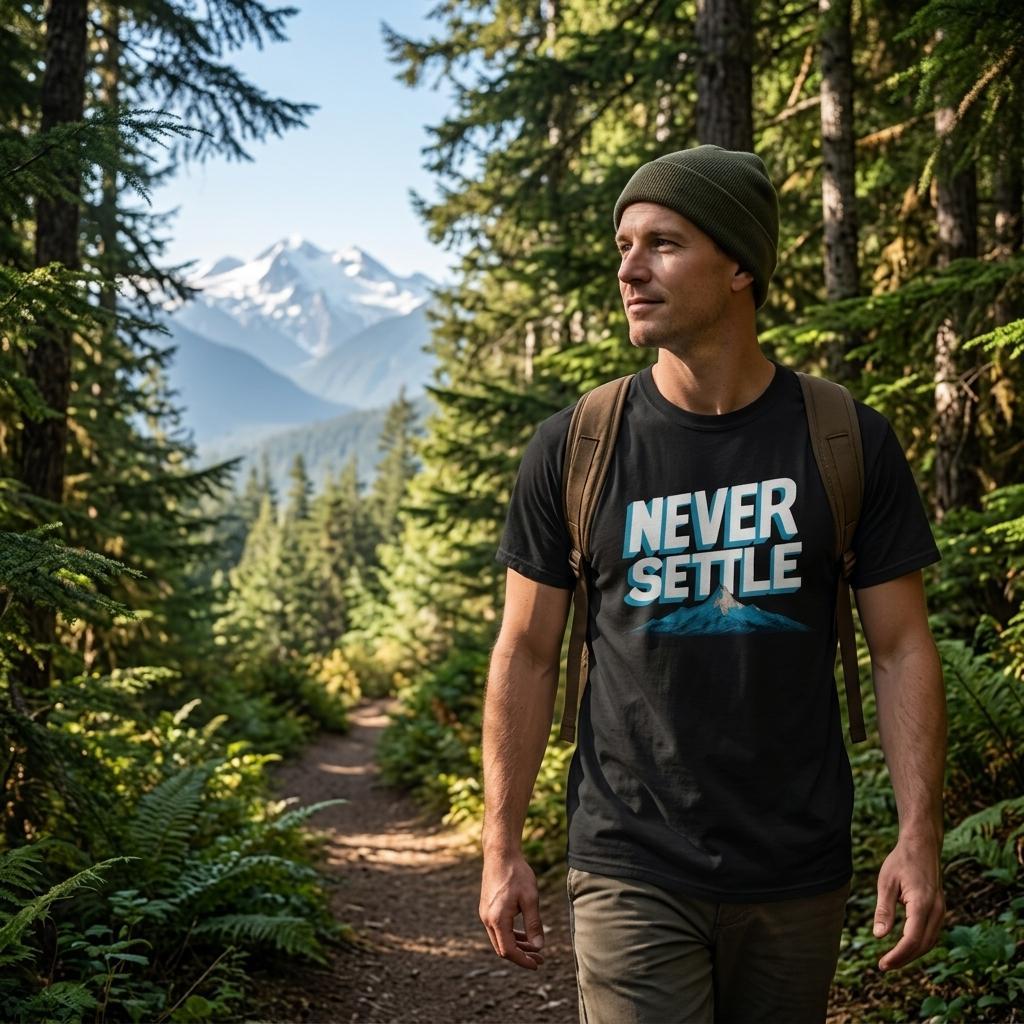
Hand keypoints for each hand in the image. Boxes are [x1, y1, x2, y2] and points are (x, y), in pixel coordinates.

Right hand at [479, 853, 545, 970]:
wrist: (500, 854)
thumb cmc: (516, 874)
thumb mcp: (530, 899)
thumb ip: (534, 924)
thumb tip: (540, 947)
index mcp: (497, 919)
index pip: (509, 950)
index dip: (523, 961)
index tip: (537, 964)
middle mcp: (487, 919)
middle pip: (503, 948)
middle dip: (521, 956)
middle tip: (540, 959)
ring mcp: (485, 914)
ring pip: (500, 939)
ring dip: (517, 946)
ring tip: (535, 948)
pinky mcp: (487, 908)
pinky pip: (498, 929)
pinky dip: (511, 935)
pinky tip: (524, 935)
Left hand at [872, 834, 944, 970]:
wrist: (922, 845)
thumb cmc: (901, 860)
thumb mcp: (886, 882)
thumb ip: (884, 910)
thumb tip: (878, 936)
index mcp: (922, 904)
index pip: (912, 939)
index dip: (898, 955)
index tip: (882, 964)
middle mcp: (937, 910)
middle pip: (923, 945)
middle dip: (904, 959)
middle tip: (883, 966)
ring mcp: (941, 910)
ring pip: (930, 942)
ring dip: (912, 954)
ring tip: (892, 960)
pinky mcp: (940, 909)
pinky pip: (932, 933)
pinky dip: (919, 944)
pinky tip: (905, 946)